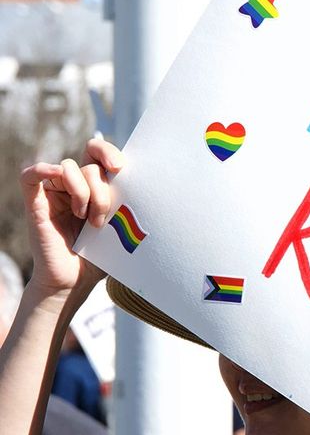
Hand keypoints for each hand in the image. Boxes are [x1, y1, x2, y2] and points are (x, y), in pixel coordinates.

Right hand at [19, 138, 122, 298]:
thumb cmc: (100, 257)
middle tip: (106, 213)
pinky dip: (43, 169)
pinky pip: (31, 175)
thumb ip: (128, 204)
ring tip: (88, 220)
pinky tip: (56, 176)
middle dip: (102, 188)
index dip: (108, 152)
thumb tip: (152, 188)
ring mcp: (54, 193)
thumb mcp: (121, 227)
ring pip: (68, 168)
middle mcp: (74, 186)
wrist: (76, 282)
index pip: (98, 153)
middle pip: (88, 165)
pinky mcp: (36, 203)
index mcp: (95, 187)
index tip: (120, 168)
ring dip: (84, 193)